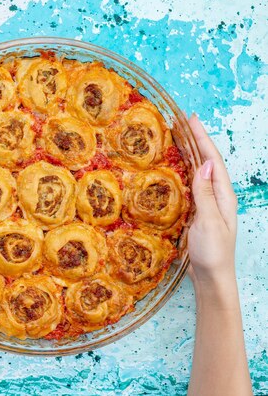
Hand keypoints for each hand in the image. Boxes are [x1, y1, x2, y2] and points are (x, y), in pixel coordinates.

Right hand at [187, 114, 237, 286]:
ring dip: (188, 151)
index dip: (202, 138)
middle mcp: (217, 195)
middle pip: (205, 161)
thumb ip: (205, 193)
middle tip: (181, 120)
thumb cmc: (213, 253)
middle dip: (195, 139)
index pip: (212, 160)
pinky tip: (174, 165)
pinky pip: (189, 183)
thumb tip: (205, 164)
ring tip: (177, 135)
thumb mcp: (209, 222)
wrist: (211, 277)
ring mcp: (207, 203)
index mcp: (223, 195)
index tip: (191, 119)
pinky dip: (182, 169)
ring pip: (197, 170)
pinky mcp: (196, 211)